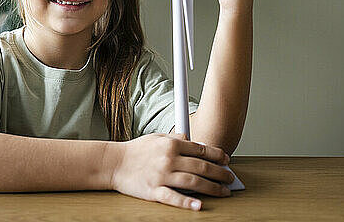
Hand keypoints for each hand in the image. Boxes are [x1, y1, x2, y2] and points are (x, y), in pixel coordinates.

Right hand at [109, 133, 234, 210]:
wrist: (113, 163)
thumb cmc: (135, 150)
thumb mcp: (156, 138)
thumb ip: (175, 139)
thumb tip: (192, 140)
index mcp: (171, 145)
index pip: (201, 149)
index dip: (217, 155)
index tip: (226, 160)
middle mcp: (168, 159)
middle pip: (201, 166)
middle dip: (220, 173)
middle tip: (230, 178)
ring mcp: (162, 176)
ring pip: (193, 182)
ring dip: (212, 188)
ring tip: (224, 192)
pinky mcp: (154, 191)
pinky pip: (173, 198)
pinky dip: (187, 202)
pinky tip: (199, 205)